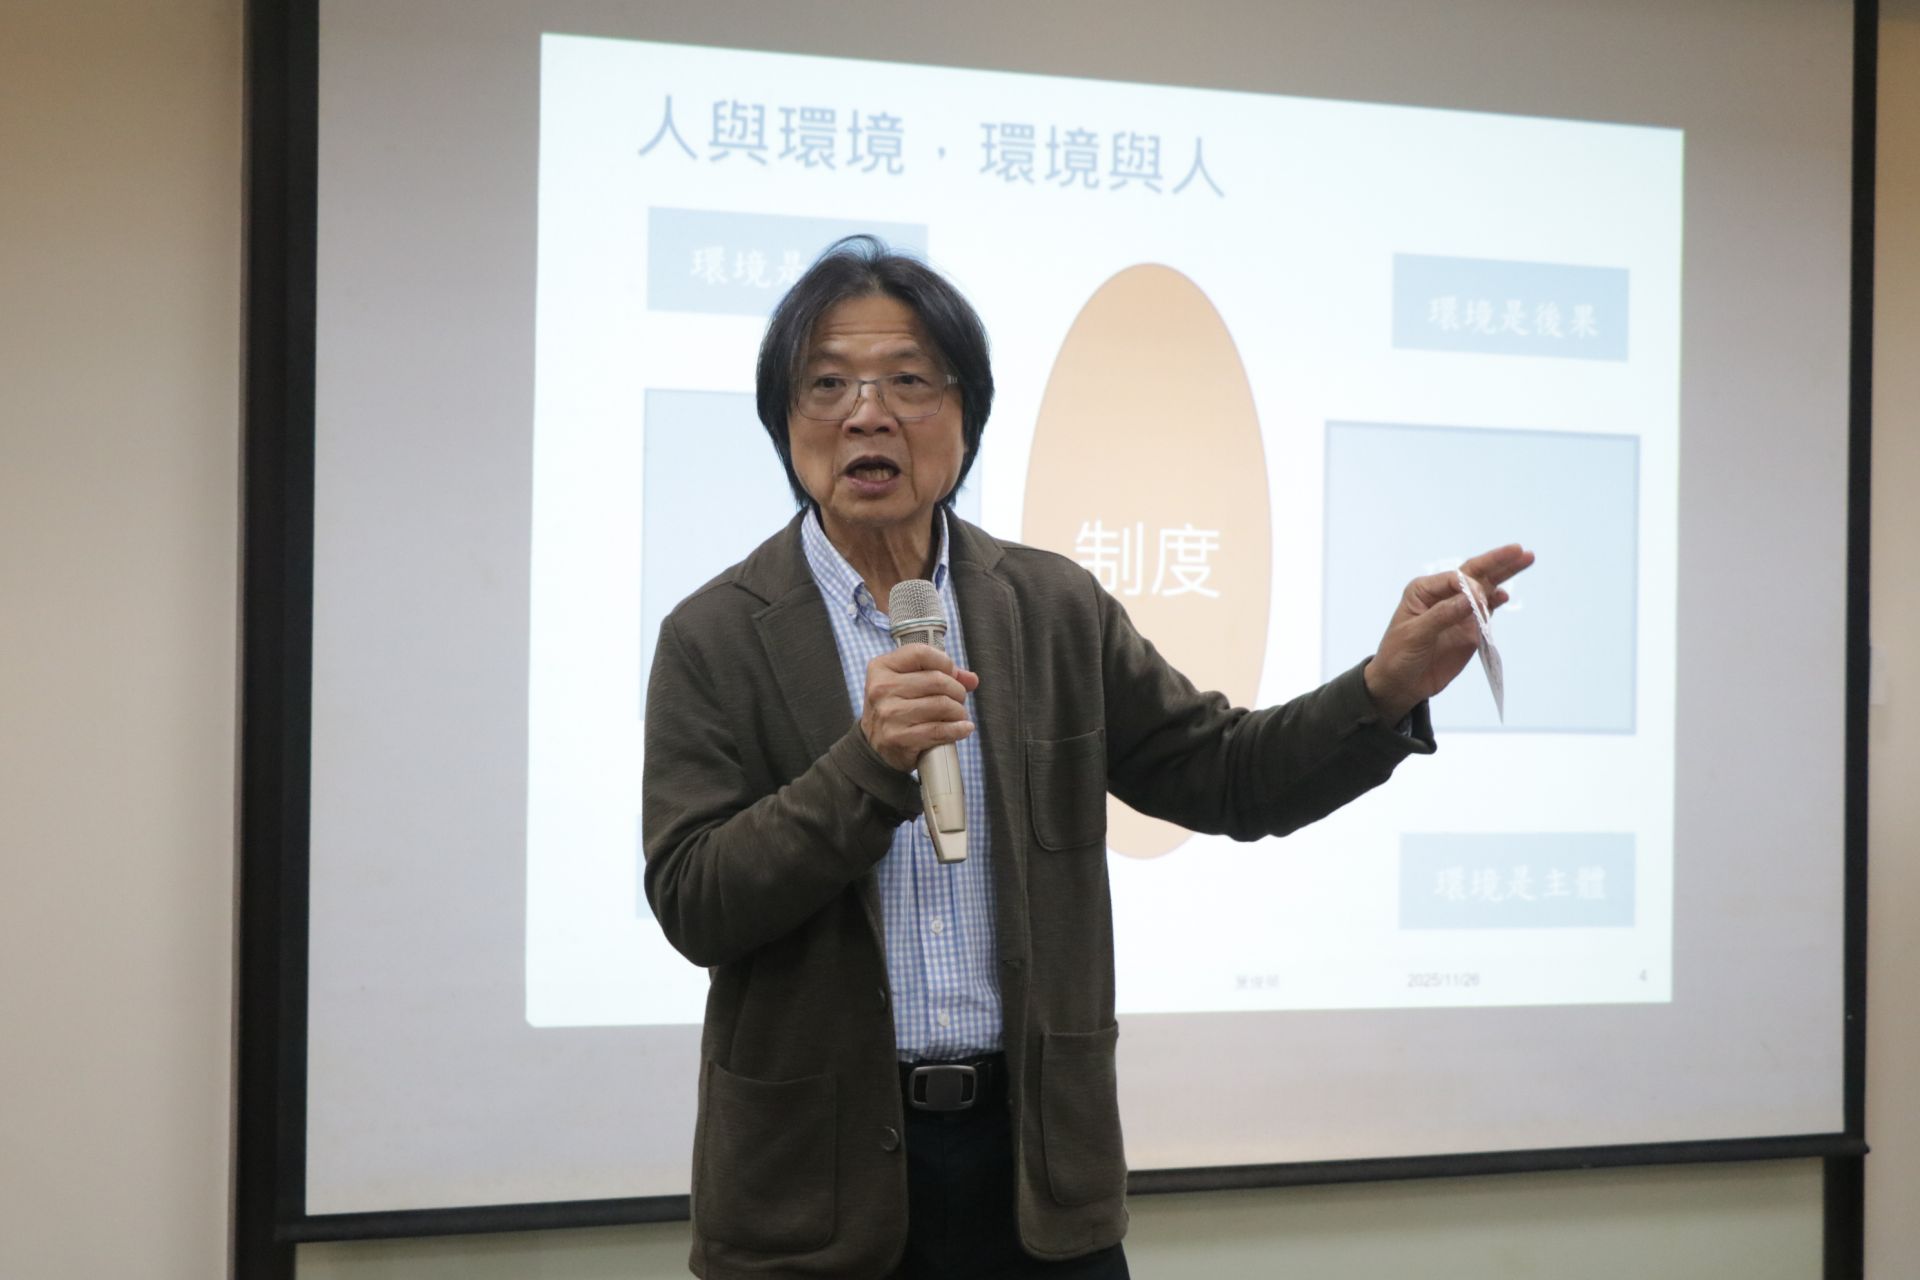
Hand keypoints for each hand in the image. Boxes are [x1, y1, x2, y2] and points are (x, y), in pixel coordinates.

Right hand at [860, 644, 979, 772]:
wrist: (875, 743)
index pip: (921, 653)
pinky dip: (958, 729)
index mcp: (882, 668)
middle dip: (957, 690)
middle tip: (958, 698)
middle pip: (937, 680)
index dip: (944, 662)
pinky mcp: (899, 738)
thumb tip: (971, 679)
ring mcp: (889, 714)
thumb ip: (940, 673)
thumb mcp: (908, 682)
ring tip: (958, 714)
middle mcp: (882, 689)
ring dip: (958, 711)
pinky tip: (963, 728)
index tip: (951, 674)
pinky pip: (940, 730)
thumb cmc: (896, 707)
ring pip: (942, 705)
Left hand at [1362, 544, 1535, 723]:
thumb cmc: (1398, 655)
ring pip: (1484, 588)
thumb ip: (1443, 615)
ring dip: (1504, 574)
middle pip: (1474, 573)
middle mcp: (1443, 595)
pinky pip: (1486, 610)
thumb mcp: (1415, 634)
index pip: (1455, 578)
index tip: (1479, 604)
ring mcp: (1458, 611)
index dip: (1472, 587)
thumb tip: (1472, 598)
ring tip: (1526, 559)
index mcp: (1424, 591)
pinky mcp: (1468, 628)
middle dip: (1497, 561)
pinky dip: (1497, 601)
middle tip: (1519, 550)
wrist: (1401, 684)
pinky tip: (1506, 595)